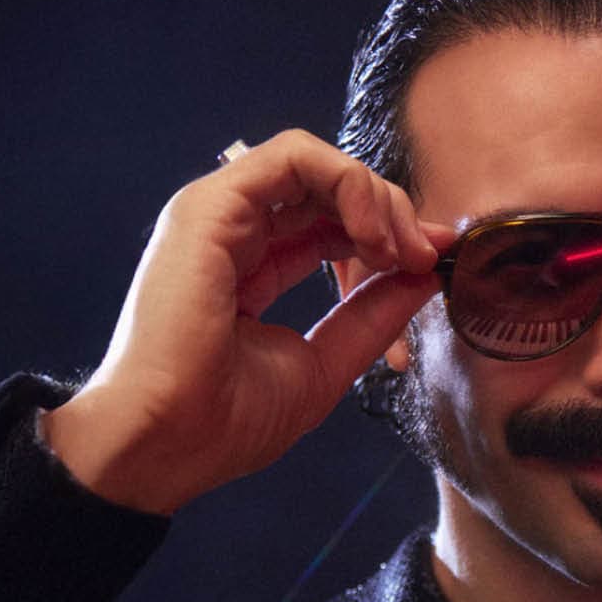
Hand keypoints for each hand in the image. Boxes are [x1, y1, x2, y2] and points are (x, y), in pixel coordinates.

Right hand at [41, 130, 450, 514]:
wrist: (168, 444)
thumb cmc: (226, 421)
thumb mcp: (326, 362)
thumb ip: (374, 314)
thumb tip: (426, 274)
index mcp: (250, 265)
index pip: (331, 225)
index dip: (388, 235)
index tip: (433, 264)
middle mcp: (231, 231)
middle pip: (327, 189)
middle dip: (390, 214)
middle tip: (426, 256)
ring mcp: (217, 213)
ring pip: (315, 163)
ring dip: (374, 196)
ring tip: (401, 249)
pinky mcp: (211, 205)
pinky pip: (294, 158)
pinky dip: (348, 183)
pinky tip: (373, 235)